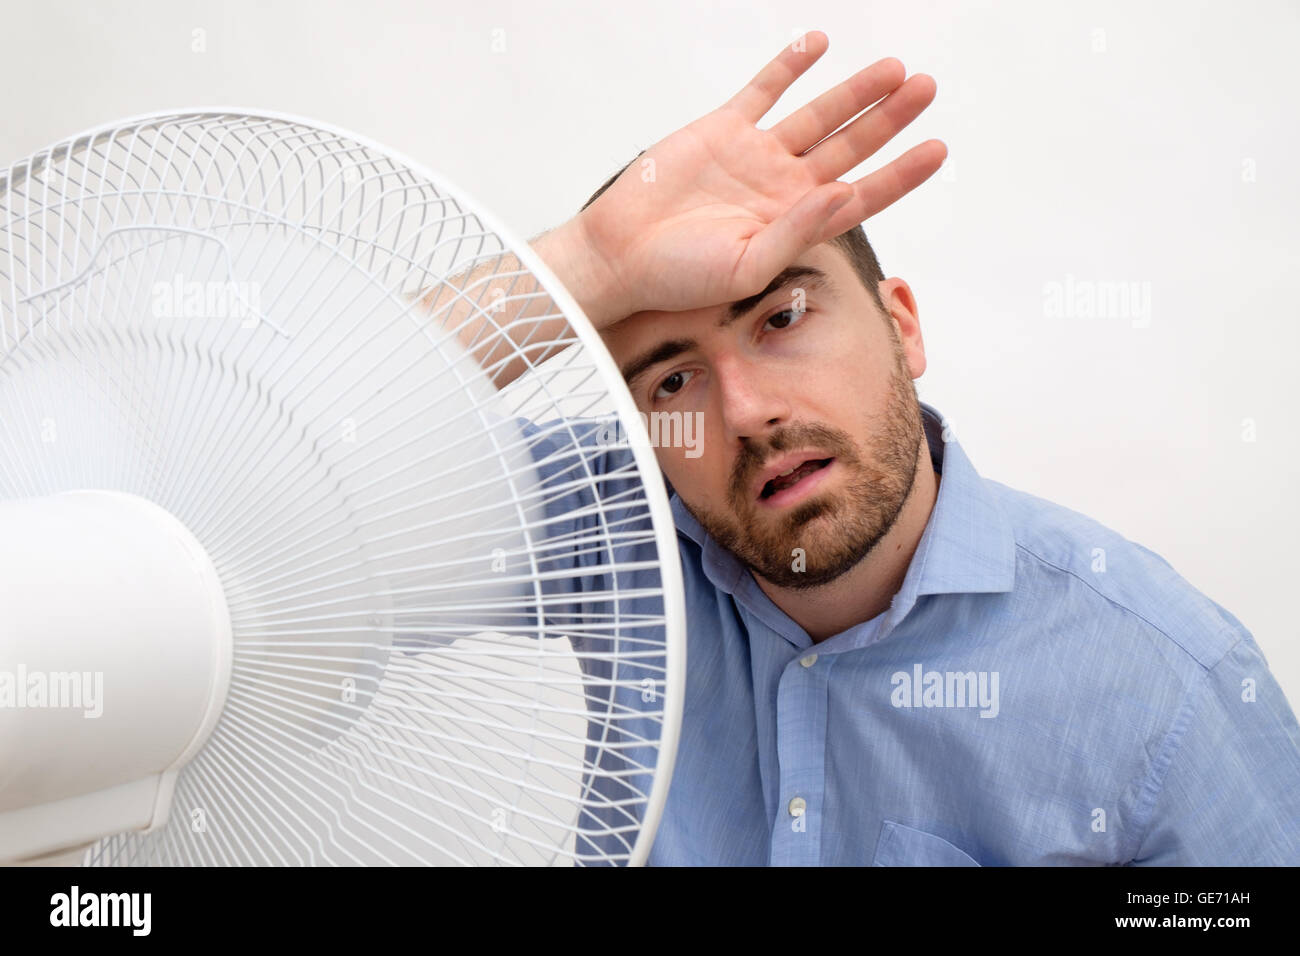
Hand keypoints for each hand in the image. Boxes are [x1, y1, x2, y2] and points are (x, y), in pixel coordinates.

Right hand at [570, 31, 945, 324]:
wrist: (619, 255)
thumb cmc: (678, 277)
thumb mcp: (745, 268)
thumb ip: (798, 232)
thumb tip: (843, 193)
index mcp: (795, 226)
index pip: (861, 195)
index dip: (901, 173)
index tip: (937, 149)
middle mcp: (782, 188)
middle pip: (850, 146)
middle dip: (889, 118)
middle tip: (926, 88)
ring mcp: (754, 155)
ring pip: (817, 115)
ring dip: (854, 91)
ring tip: (894, 68)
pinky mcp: (722, 130)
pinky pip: (763, 90)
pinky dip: (788, 66)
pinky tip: (817, 44)